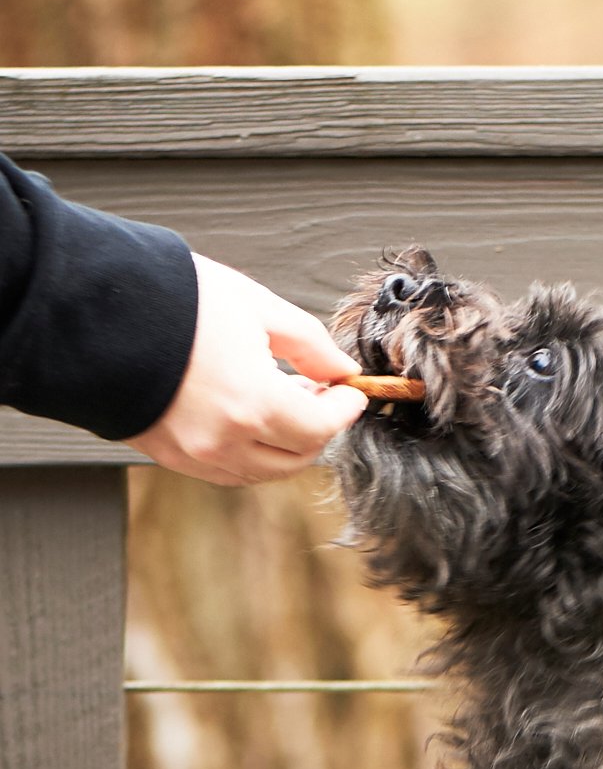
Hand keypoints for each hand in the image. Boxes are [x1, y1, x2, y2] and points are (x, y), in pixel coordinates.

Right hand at [129, 254, 366, 485]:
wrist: (87, 308)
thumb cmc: (170, 298)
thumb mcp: (253, 306)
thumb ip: (308, 343)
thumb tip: (341, 368)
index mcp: (252, 405)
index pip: (321, 429)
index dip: (343, 409)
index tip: (349, 390)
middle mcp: (225, 441)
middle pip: (297, 457)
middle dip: (318, 427)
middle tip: (320, 392)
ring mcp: (194, 454)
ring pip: (263, 470)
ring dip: (286, 443)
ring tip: (286, 400)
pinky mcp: (170, 455)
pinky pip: (228, 470)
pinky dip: (252, 452)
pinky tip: (250, 415)